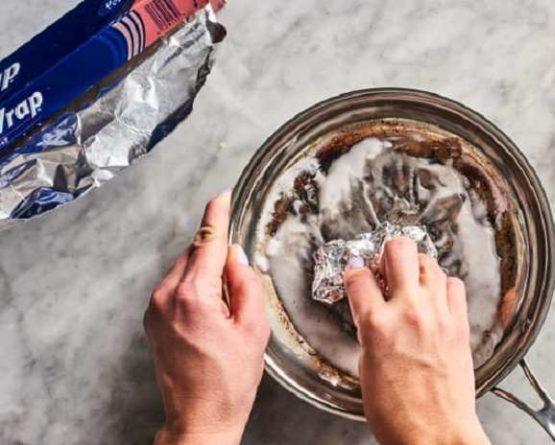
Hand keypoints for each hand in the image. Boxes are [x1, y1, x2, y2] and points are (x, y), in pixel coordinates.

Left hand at [144, 190, 269, 444]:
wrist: (200, 418)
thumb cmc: (230, 381)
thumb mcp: (254, 330)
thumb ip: (246, 284)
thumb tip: (236, 255)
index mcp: (194, 297)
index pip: (207, 243)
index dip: (217, 216)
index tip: (222, 196)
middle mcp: (166, 298)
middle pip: (195, 254)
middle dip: (218, 255)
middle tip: (240, 283)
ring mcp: (154, 309)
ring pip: (184, 269)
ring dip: (206, 273)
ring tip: (227, 310)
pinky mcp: (151, 320)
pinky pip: (175, 287)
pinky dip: (194, 287)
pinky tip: (211, 314)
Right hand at [343, 237, 489, 444]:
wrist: (436, 434)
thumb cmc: (398, 412)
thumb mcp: (366, 367)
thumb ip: (369, 330)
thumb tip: (371, 309)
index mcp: (376, 325)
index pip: (357, 275)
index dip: (353, 273)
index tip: (356, 276)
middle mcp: (409, 311)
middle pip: (398, 249)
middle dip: (387, 252)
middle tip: (385, 267)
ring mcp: (438, 314)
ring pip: (429, 261)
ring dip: (416, 267)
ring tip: (411, 282)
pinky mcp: (460, 323)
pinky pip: (454, 284)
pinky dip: (442, 285)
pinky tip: (435, 298)